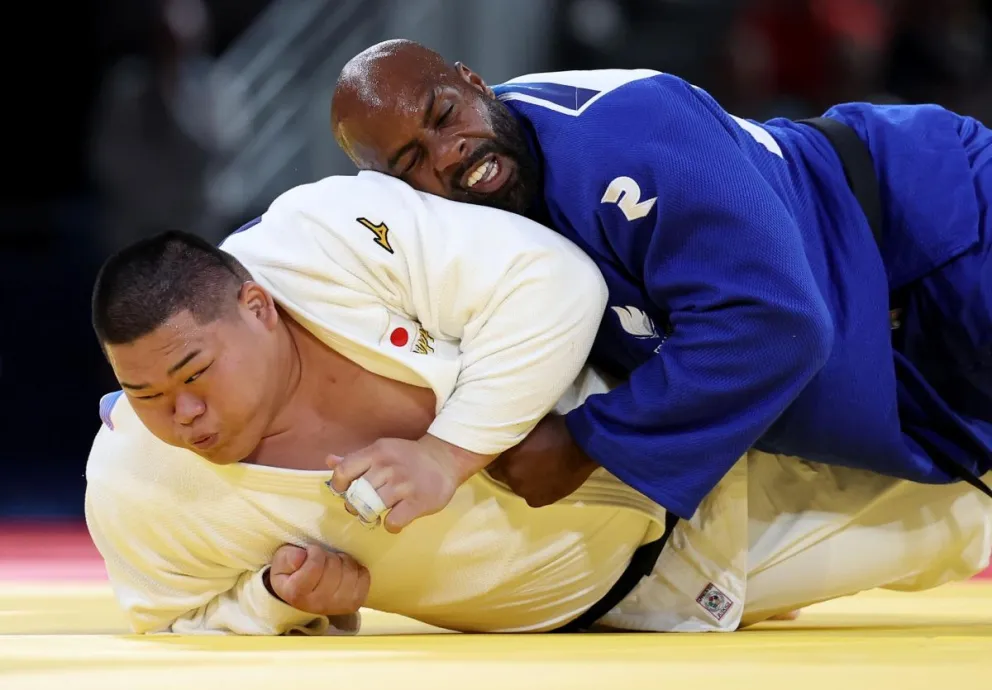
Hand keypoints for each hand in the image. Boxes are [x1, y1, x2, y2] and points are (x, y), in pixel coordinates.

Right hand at [265, 544, 369, 615]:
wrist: (303, 594)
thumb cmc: (291, 574)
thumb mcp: (280, 562)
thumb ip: (287, 557)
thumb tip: (301, 556)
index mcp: (297, 593)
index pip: (315, 565)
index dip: (315, 552)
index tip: (310, 552)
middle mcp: (318, 603)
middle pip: (334, 567)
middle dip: (329, 556)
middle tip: (322, 558)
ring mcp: (339, 605)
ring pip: (350, 570)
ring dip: (343, 561)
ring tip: (333, 563)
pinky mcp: (354, 603)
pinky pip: (363, 577)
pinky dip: (357, 568)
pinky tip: (345, 570)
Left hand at [327, 435, 494, 533]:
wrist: (444, 460)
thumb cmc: (408, 457)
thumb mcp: (382, 451)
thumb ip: (355, 458)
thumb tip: (329, 461)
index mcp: (377, 452)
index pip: (344, 471)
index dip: (339, 486)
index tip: (344, 492)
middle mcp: (388, 466)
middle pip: (356, 494)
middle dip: (355, 505)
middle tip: (363, 506)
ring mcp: (403, 485)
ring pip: (371, 509)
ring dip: (371, 516)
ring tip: (378, 513)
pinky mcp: (417, 502)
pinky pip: (392, 522)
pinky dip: (390, 525)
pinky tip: (395, 519)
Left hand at [486, 414, 598, 506]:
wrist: (580, 445)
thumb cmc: (554, 429)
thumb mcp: (527, 427)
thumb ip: (513, 437)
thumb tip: (506, 437)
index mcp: (504, 457)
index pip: (491, 463)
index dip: (500, 459)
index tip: (508, 454)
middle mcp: (510, 476)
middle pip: (504, 476)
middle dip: (512, 469)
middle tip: (527, 461)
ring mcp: (524, 491)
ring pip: (519, 486)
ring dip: (525, 480)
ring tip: (541, 469)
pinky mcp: (540, 500)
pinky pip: (534, 496)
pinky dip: (539, 489)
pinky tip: (549, 479)